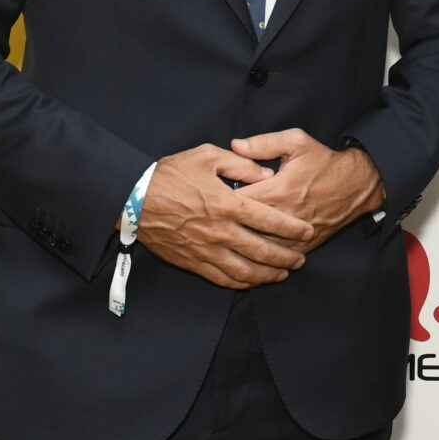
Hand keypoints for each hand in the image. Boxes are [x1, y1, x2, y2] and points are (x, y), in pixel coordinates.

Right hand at [136, 144, 313, 287]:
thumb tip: (266, 174)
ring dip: (268, 275)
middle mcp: (220, 231)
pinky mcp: (192, 262)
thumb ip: (241, 164)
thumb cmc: (169, 174)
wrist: (131, 199)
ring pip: (245, 271)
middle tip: (301, 259)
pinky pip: (222, 278)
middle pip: (262, 251)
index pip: (270, 220)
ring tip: (283, 274)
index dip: (292, 228)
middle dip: (286, 257)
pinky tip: (252, 281)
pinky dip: (241, 283)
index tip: (307, 231)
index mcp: (227, 204)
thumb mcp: (207, 156)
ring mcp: (205, 250)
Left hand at [228, 129, 384, 254]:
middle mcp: (284, 215)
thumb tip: (234, 145)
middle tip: (213, 222)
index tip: (210, 200)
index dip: (219, 202)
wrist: (356, 185)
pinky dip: (263, 258)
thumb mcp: (295, 142)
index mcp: (276, 190)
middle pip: (243, 228)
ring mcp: (294, 234)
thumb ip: (263, 143)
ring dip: (242, 245)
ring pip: (259, 247)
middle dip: (226, 226)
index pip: (236, 202)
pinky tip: (249, 256)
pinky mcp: (304, 245)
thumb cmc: (323, 161)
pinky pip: (278, 257)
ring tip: (224, 241)